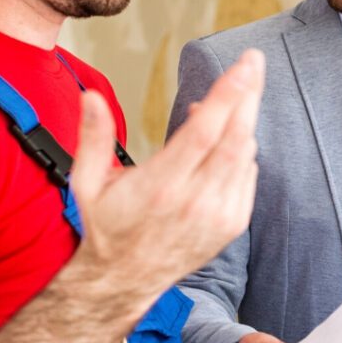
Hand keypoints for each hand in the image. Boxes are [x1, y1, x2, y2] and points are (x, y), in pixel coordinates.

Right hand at [69, 49, 263, 318]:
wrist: (126, 280)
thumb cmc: (107, 226)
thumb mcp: (87, 182)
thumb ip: (92, 137)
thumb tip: (91, 97)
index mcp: (161, 186)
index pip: (204, 132)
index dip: (227, 95)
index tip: (244, 66)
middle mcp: (195, 202)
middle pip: (234, 138)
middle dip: (248, 95)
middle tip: (254, 62)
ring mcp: (219, 215)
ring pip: (245, 154)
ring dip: (241, 120)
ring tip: (224, 101)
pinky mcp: (232, 224)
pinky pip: (247, 174)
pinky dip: (241, 149)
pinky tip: (223, 139)